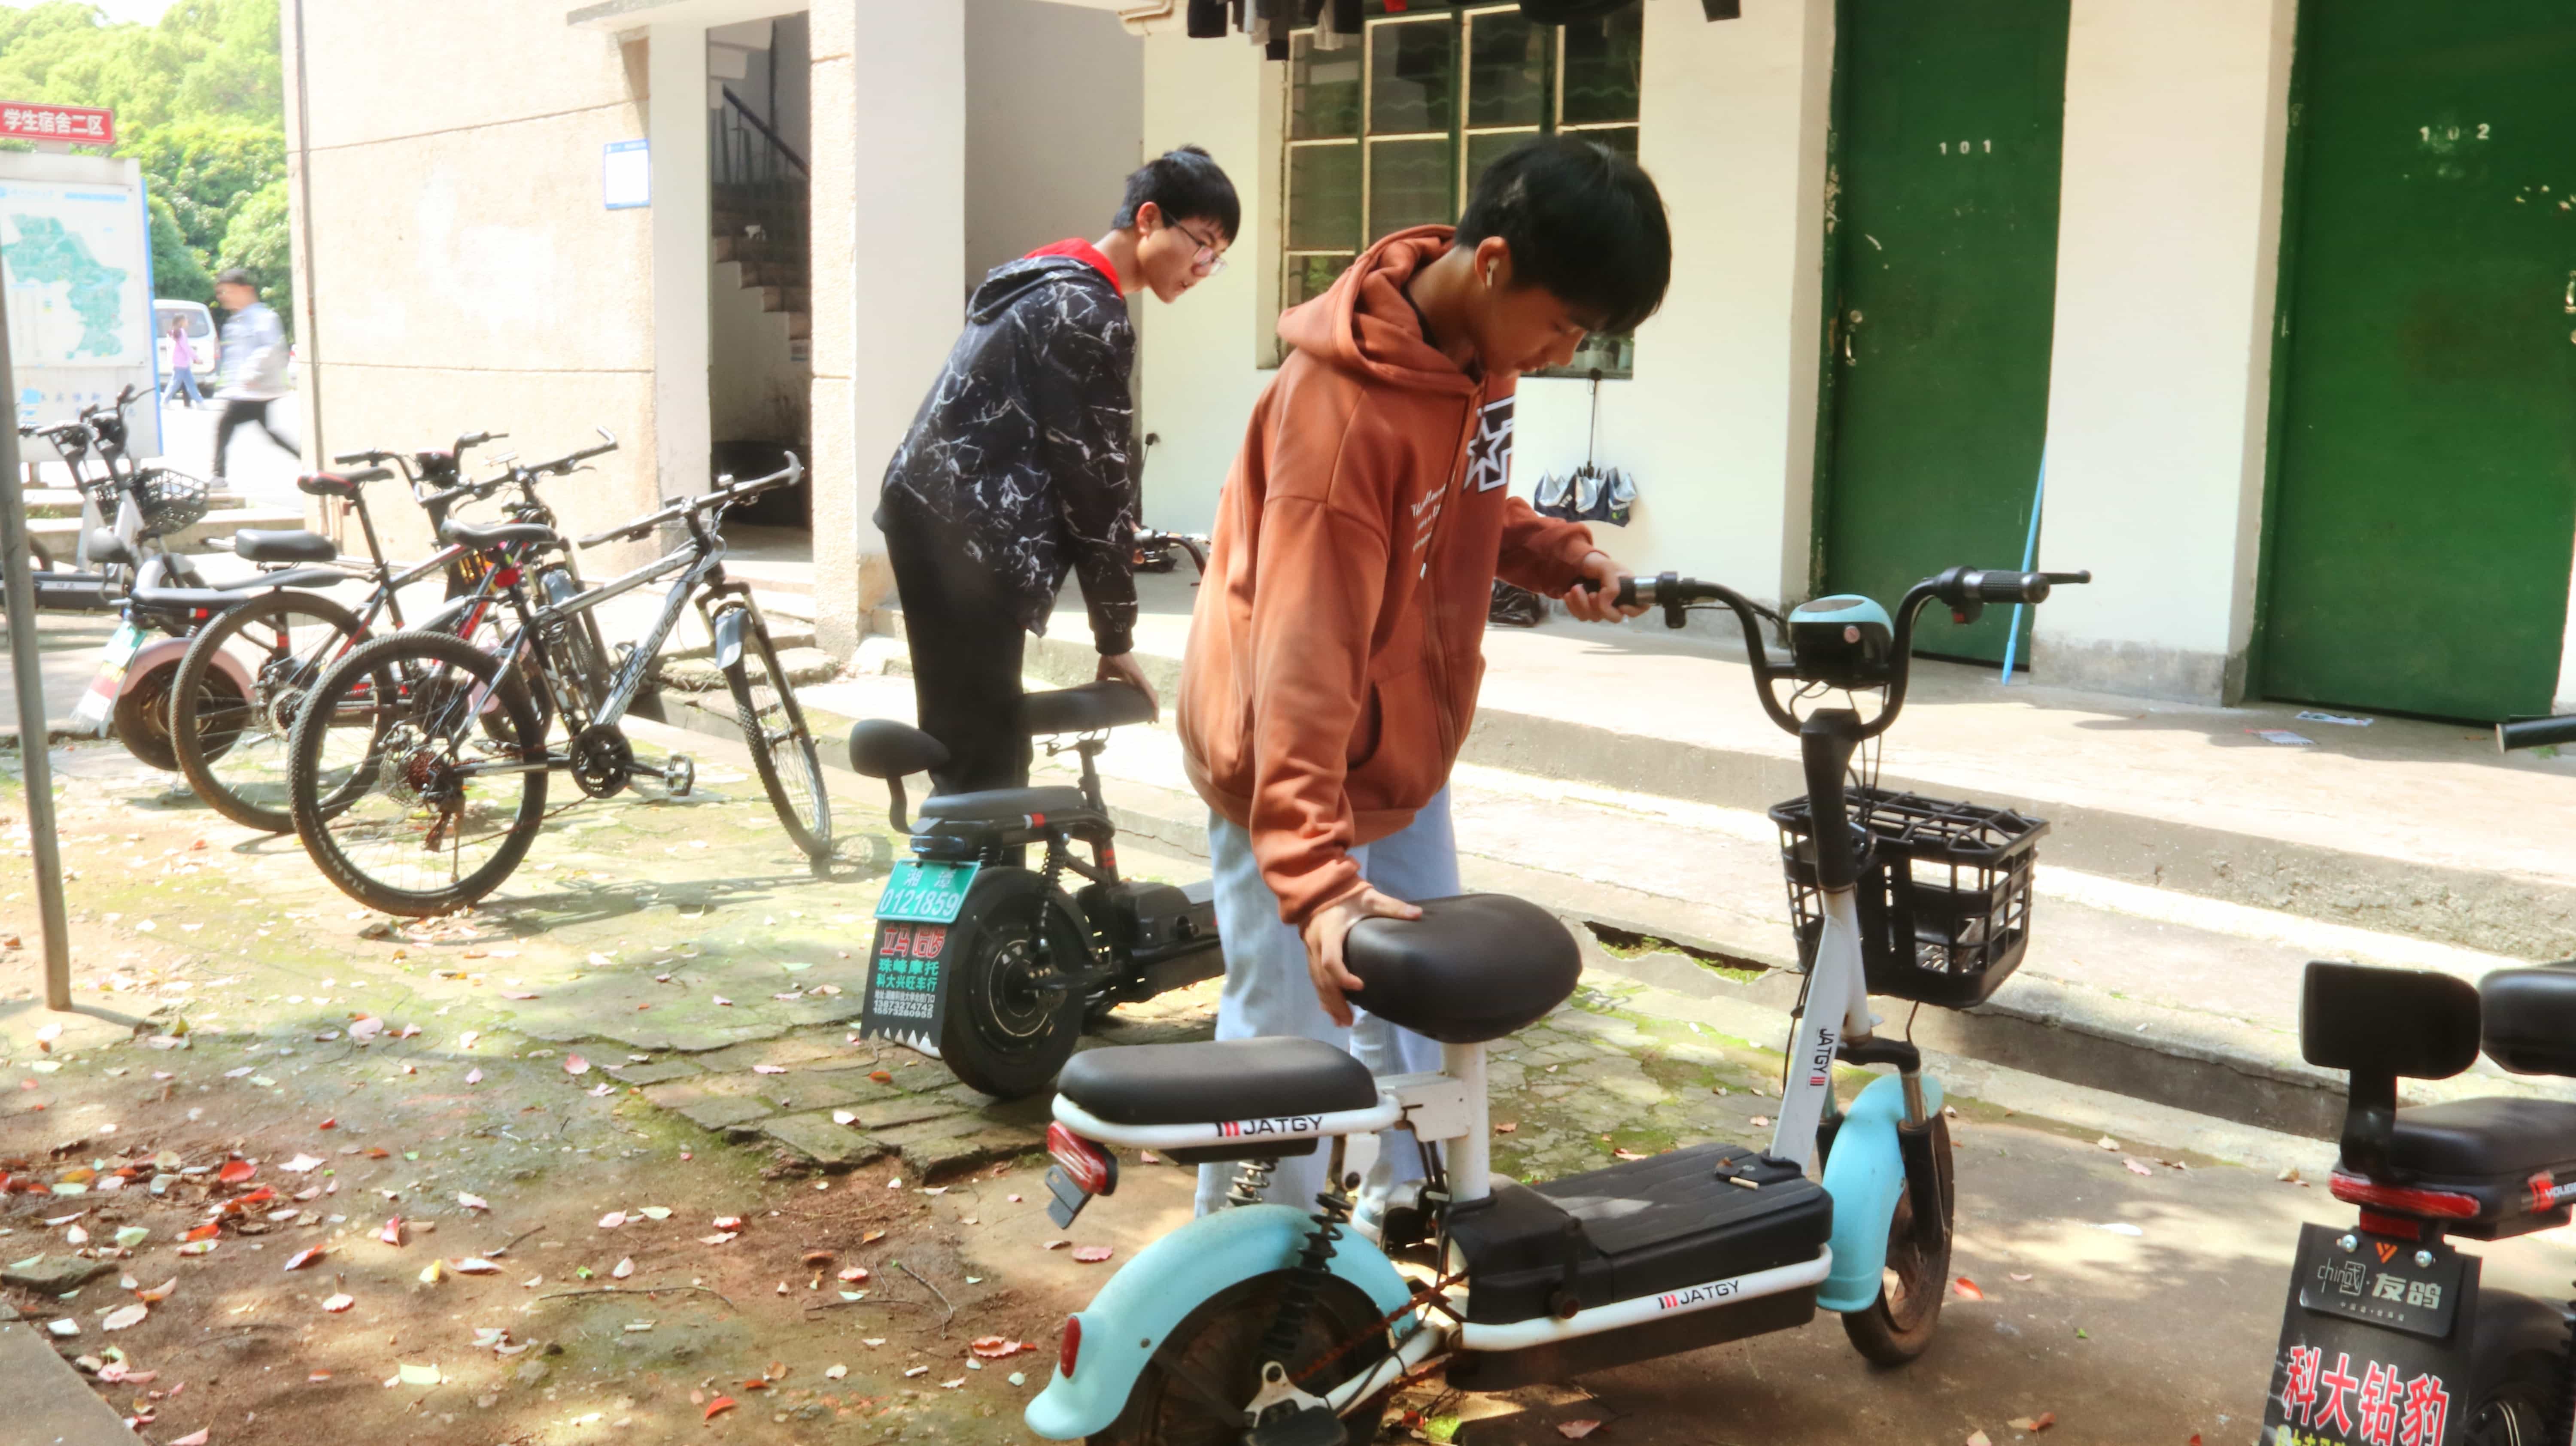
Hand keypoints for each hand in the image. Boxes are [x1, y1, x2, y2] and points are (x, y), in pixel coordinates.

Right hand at [1096, 652, 1159, 718]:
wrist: (1111, 648)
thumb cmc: (1109, 658)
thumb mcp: (1103, 674)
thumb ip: (1100, 681)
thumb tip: (1093, 689)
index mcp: (1130, 681)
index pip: (1139, 695)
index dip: (1142, 704)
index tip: (1141, 715)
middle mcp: (1138, 681)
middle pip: (1148, 697)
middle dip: (1150, 709)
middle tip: (1150, 721)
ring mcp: (1140, 679)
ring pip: (1151, 695)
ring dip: (1154, 707)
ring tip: (1155, 720)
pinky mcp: (1139, 677)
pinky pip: (1149, 690)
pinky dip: (1153, 699)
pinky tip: (1156, 708)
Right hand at [1300, 885, 1423, 1026]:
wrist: (1319, 886)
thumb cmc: (1346, 893)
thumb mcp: (1369, 897)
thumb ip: (1391, 906)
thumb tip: (1418, 914)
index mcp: (1329, 931)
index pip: (1330, 960)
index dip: (1343, 976)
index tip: (1360, 986)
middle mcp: (1316, 943)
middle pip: (1322, 979)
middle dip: (1335, 1001)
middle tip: (1350, 1021)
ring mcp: (1310, 949)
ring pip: (1316, 982)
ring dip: (1328, 1003)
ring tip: (1342, 1022)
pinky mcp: (1310, 953)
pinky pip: (1314, 978)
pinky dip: (1322, 995)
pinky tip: (1330, 1011)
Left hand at [1562, 551, 1647, 622]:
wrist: (1577, 564)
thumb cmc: (1597, 564)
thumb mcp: (1607, 568)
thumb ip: (1612, 585)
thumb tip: (1608, 603)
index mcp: (1628, 590)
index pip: (1640, 608)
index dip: (1632, 611)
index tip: (1621, 605)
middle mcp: (1617, 602)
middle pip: (1614, 618)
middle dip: (1601, 607)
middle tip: (1591, 593)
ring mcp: (1602, 609)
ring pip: (1596, 618)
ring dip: (1583, 604)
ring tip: (1576, 588)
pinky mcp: (1587, 611)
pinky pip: (1581, 617)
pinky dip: (1573, 606)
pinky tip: (1569, 594)